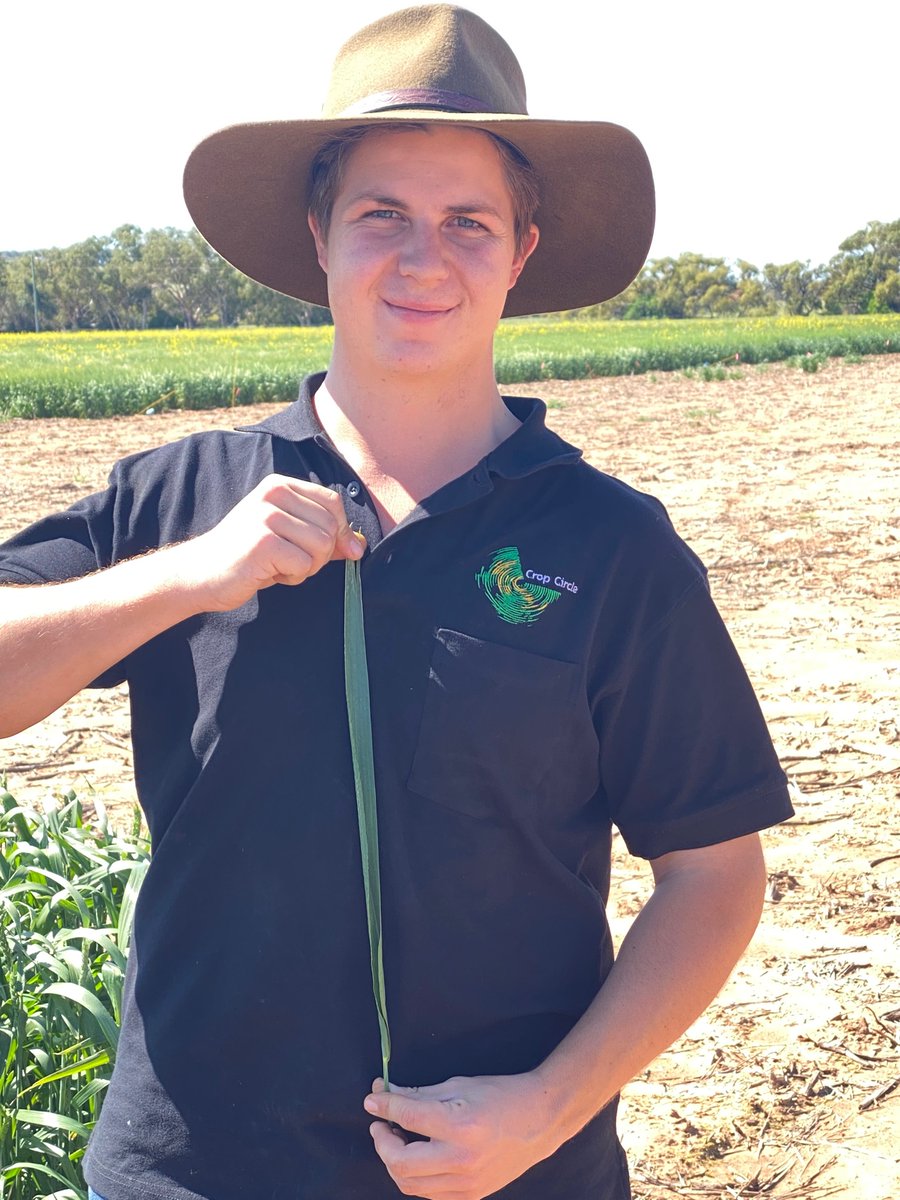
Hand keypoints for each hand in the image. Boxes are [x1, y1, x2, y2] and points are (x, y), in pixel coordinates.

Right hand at [174, 474, 364, 612]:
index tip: (326, 550)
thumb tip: (360, 546)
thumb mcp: (288, 537)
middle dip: (320, 554)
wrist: (200, 573)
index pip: (333, 502)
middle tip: (291, 561)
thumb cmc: (248, 557)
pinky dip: (293, 577)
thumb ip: (325, 536)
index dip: (339, 530)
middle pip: (331, 525)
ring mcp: (266, 516)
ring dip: (308, 567)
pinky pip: (304, 564)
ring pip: (322, 545)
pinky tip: (269, 574)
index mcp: (279, 485)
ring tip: (279, 567)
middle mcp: (273, 494)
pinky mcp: (263, 542)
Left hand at [364, 1073, 557, 1199]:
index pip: (407, 1118)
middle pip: (400, 1162)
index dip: (384, 1106)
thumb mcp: (458, 1087)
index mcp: (461, 1125)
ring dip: (394, 1161)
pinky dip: (415, 1177)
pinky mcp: (471, 1196)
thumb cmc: (500, 1095)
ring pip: (410, 1184)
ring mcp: (467, 1183)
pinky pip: (429, 1193)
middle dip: (382, 1142)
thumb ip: (419, 1095)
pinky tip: (417, 1156)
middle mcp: (462, 1159)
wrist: (539, 1120)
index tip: (372, 1099)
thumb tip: (385, 1095)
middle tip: (380, 1124)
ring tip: (396, 1139)